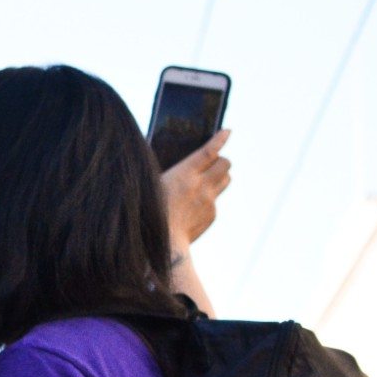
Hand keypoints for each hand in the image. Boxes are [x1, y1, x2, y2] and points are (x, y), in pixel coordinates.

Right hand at [162, 129, 231, 245]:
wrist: (164, 244)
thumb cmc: (150, 213)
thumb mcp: (153, 187)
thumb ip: (170, 174)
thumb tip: (177, 166)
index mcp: (185, 174)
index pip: (210, 151)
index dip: (220, 139)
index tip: (227, 131)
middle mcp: (202, 185)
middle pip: (225, 164)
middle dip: (220, 160)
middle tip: (211, 163)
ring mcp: (209, 201)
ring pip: (226, 180)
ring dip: (219, 176)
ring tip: (207, 180)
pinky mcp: (211, 215)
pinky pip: (215, 201)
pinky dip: (208, 199)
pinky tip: (193, 207)